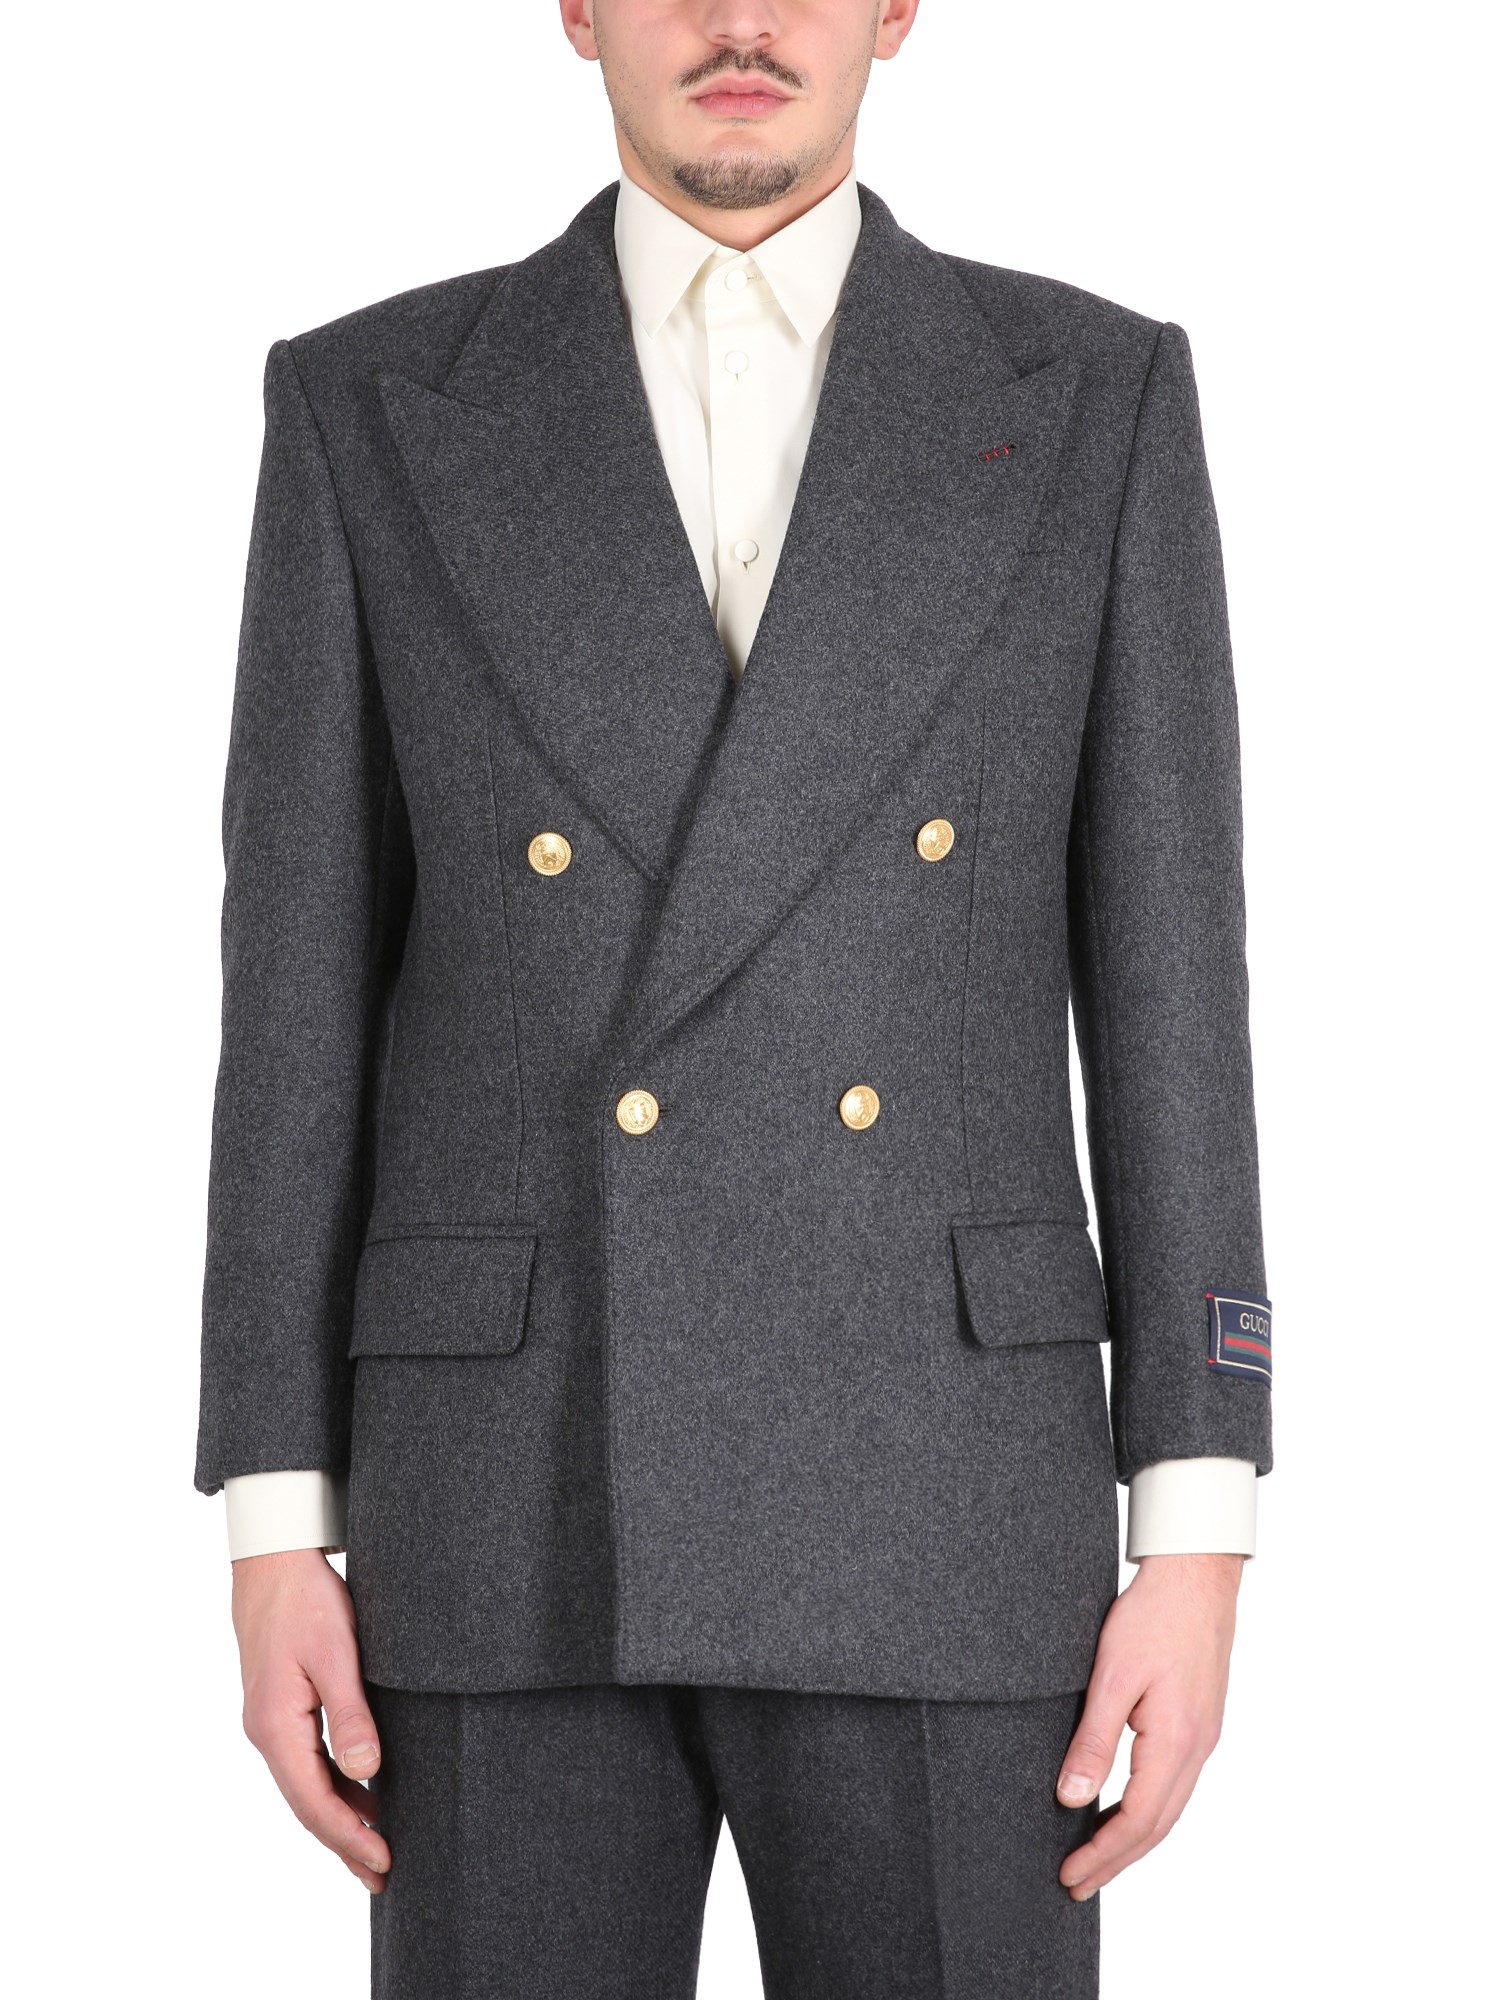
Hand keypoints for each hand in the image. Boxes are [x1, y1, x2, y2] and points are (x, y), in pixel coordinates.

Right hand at [232, 1548, 389, 1891]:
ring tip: (376, 1848)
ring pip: (306, 1787)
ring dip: (340, 1818)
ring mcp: (270, 1722)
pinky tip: (359, 1795)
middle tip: (383, 1876)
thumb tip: (368, 1775)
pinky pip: (305, 1764)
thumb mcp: (336, 1654)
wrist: (272, 1561)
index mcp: (275, 1727)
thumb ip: (351, 1716)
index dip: (349, 1836)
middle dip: (344, 1842)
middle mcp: (266, 1733)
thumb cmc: (306, 1600)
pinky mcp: (280, 1709)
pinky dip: (332, 1788)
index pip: (314, 1802)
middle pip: (307, 1805)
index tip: (383, 1860)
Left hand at [1054, 1551, 1242, 1899]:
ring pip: (1169, 1807)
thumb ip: (1094, 1741)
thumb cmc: (1153, 1616)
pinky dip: (1148, 1809)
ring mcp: (1204, 1736)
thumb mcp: (1112, 1676)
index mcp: (1177, 1741)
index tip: (1070, 1875)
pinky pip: (1175, 1783)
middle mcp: (1198, 1747)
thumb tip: (1071, 1798)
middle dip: (1116, 1860)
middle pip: (1157, 1825)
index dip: (1103, 1854)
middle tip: (1076, 1884)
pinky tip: (1125, 1809)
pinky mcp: (1200, 1722)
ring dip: (1133, 1839)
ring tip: (1096, 1859)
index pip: (1138, 1820)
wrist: (1196, 1575)